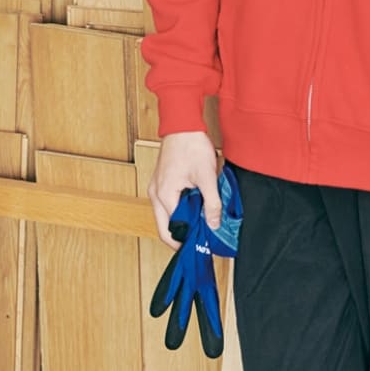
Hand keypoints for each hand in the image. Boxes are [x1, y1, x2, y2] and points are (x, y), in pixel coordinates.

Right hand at [147, 131, 220, 249]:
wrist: (182, 123)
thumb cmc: (191, 145)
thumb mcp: (207, 176)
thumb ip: (212, 203)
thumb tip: (214, 225)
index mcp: (164, 194)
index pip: (174, 229)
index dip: (189, 240)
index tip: (203, 246)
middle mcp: (155, 194)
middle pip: (165, 227)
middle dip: (182, 237)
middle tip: (201, 242)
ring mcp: (156, 188)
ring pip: (166, 216)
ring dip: (182, 223)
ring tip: (201, 224)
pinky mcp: (161, 182)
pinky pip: (168, 204)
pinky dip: (180, 211)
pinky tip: (196, 208)